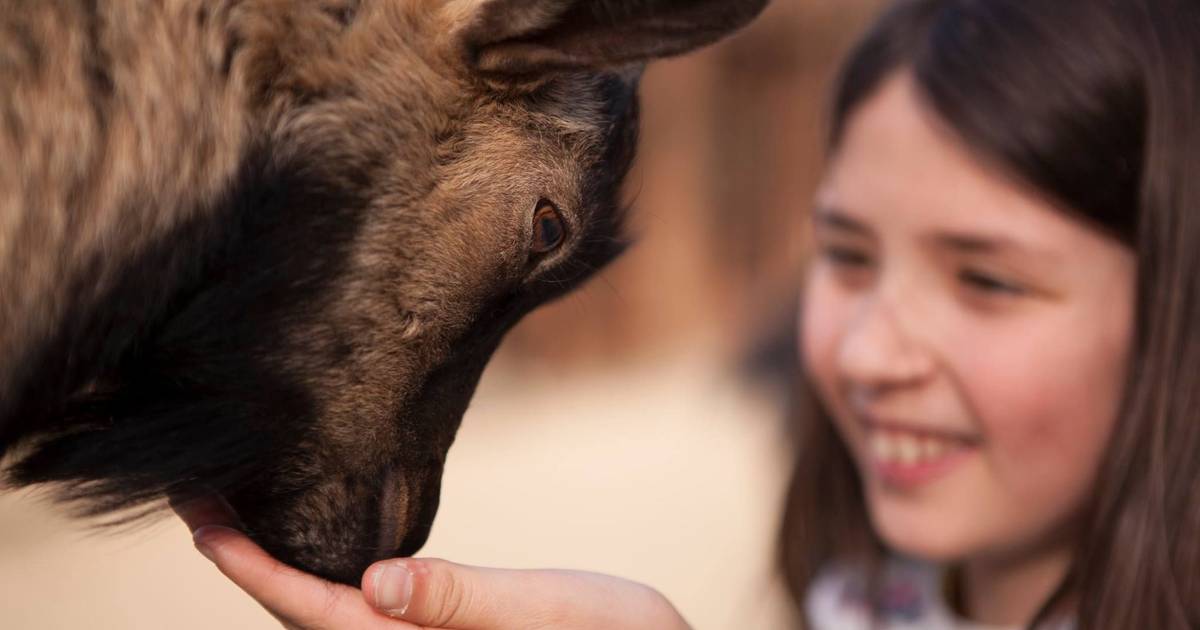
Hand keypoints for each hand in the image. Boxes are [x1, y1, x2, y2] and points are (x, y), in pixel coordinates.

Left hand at [174, 497, 689, 629]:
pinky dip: (326, 578)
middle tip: (201, 498)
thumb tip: (378, 585)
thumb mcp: (548, 613)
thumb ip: (462, 603)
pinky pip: (365, 615)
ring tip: (240, 516)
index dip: (248, 564)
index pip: (312, 610)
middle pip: (306, 616)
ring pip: (331, 617)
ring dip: (281, 568)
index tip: (199, 512)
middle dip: (248, 560)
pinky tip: (326, 549)